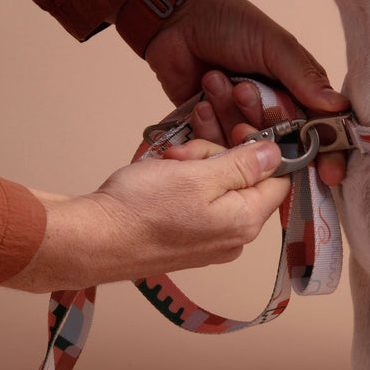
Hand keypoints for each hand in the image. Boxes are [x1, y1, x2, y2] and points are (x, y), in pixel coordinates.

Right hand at [3, 139, 288, 292]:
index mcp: (246, 221)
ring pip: (218, 185)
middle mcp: (234, 237)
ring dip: (196, 163)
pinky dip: (183, 180)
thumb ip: (244, 165)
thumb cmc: (142, 208)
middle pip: (245, 179)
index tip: (237, 129)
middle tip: (188, 149)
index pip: (278, 180)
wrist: (91, 240)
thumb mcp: (200, 175)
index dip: (261, 150)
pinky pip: (197, 200)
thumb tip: (275, 156)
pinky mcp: (186, 238)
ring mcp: (209, 240)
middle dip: (218, 153)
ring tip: (168, 160)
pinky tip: (162, 171)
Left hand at [145, 0, 349, 183]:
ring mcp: (241, 121)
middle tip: (243, 95)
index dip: (327, 153)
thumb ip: (304, 78)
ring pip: (246, 146)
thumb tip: (339, 108)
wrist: (176, 19)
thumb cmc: (230, 23)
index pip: (320, 129)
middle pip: (281, 144)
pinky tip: (202, 101)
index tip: (329, 174)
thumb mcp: (273, 45)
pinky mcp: (211, 129)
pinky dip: (209, 128)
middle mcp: (273, 111)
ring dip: (231, 118)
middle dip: (262, 126)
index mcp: (297, 90)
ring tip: (216, 81)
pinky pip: (216, 146)